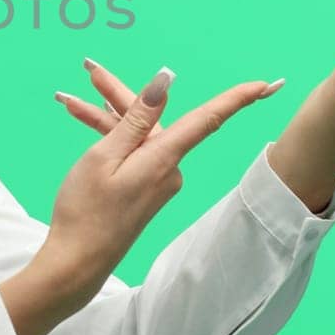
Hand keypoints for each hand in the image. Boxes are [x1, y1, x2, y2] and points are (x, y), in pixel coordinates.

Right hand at [43, 62, 280, 297]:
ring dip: (106, 115)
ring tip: (68, 101)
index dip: (237, 99)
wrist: (77, 262)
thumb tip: (165, 83)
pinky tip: (86, 121)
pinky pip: (134, 151)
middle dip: (120, 95)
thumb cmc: (85, 211)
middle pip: (153, 118)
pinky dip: (110, 137)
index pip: (208, 119)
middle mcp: (169, 169)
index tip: (266, 85)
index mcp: (163, 159)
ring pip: (138, 134)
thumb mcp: (105, 156)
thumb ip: (136, 118)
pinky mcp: (147, 188)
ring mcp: (158, 180)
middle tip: (90, 72)